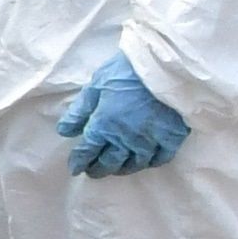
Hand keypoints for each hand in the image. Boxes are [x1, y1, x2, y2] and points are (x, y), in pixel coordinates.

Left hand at [60, 51, 187, 175]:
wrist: (165, 66)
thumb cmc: (126, 72)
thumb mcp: (95, 86)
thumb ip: (79, 111)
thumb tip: (64, 132)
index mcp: (104, 127)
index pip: (87, 152)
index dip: (79, 162)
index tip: (75, 168)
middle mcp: (125, 140)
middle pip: (110, 162)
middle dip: (99, 169)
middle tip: (93, 172)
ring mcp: (150, 141)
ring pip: (135, 164)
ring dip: (123, 168)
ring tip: (117, 168)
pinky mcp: (172, 138)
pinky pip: (160, 159)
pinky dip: (151, 162)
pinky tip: (147, 160)